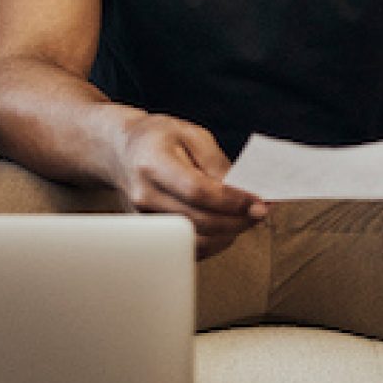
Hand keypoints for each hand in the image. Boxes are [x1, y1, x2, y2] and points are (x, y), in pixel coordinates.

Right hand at [114, 113, 266, 257]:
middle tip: (260, 212)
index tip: (258, 203)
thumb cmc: (158, 138)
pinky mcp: (151, 232)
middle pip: (198, 220)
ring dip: (228, 234)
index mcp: (153, 163)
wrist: (121, 151)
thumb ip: (217, 162)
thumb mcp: (191, 134)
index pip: (196, 191)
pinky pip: (188, 247)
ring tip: (245, 218)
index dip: (231, 201)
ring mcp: (145, 217)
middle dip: (237, 220)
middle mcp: (145, 195)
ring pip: (195, 240)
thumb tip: (243, 191)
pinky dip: (214, 242)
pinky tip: (227, 227)